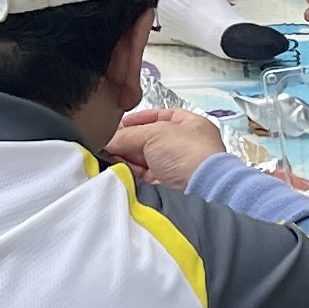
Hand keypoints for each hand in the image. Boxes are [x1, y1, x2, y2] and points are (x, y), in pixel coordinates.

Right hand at [105, 105, 227, 186]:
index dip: (142, 118)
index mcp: (192, 125)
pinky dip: (131, 172)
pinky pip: (145, 176)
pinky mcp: (169, 187)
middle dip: (130, 139)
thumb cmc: (188, 154)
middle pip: (151, 139)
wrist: (200, 190)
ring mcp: (178, 167)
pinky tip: (118, 168)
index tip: (123, 122)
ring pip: (147, 159)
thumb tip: (110, 140)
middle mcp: (186, 146)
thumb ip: (129, 134)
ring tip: (108, 154)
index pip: (163, 117)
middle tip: (110, 140)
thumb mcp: (154, 134)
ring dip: (128, 156)